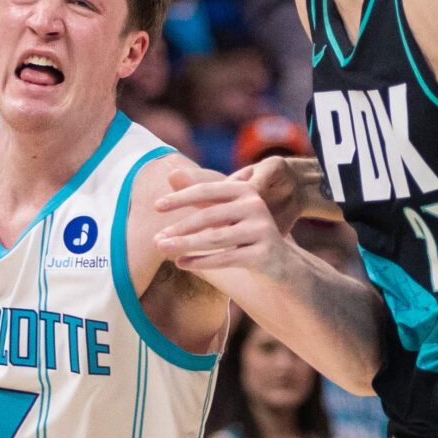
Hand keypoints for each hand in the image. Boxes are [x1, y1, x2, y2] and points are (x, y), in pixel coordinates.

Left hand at [151, 173, 287, 275]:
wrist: (282, 264)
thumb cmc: (246, 234)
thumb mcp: (225, 212)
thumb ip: (200, 195)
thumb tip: (170, 173)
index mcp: (245, 190)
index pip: (207, 190)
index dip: (181, 198)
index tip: (156, 206)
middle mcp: (256, 206)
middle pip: (209, 216)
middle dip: (179, 228)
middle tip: (156, 239)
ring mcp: (262, 230)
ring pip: (216, 238)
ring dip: (185, 245)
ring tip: (163, 249)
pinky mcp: (264, 253)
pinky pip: (226, 258)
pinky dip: (201, 262)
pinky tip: (181, 263)